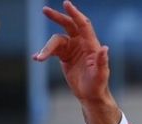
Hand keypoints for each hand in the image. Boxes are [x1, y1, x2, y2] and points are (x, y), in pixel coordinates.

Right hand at [33, 1, 119, 123]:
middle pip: (68, 25)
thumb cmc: (98, 85)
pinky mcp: (65, 56)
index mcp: (91, 45)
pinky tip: (36, 58)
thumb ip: (102, 61)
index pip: (83, 25)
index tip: (66, 4)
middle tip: (45, 10)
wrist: (91, 95)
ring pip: (56, 41)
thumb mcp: (101, 75)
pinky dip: (43, 53)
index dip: (75, 14)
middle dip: (57, 17)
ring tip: (39, 58)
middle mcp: (82, 44)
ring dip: (46, 48)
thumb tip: (105, 48)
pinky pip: (51, 50)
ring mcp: (72, 49)